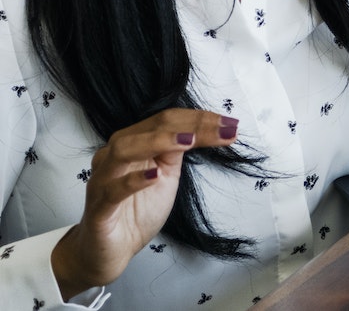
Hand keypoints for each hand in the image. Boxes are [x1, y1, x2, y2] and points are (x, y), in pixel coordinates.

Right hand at [50, 110, 237, 297]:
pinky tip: (155, 175)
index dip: (200, 118)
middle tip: (224, 129)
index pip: (167, 120)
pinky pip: (114, 189)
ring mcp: (103, 180)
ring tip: (189, 140)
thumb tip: (206, 128)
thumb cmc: (137, 210)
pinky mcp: (99, 208)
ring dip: (159, 141)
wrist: (112, 250)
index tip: (230, 123)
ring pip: (125, 149)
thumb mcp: (167, 175)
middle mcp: (114, 156)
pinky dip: (135, 179)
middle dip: (191, 125)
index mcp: (133, 144)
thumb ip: (178, 151)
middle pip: (152, 128)